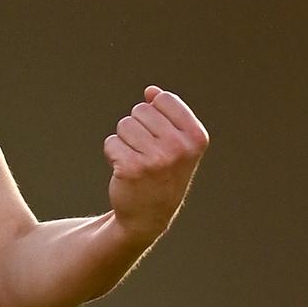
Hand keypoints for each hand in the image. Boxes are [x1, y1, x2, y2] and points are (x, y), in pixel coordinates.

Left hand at [103, 86, 208, 242]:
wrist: (148, 215)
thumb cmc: (162, 173)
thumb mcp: (176, 144)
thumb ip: (167, 114)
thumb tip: (151, 91)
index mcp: (196, 137)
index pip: (164, 99)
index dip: (154, 114)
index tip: (160, 138)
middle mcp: (179, 147)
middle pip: (141, 110)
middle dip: (137, 127)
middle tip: (146, 153)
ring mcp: (156, 158)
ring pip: (124, 124)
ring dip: (124, 141)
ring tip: (137, 161)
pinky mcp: (132, 168)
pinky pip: (111, 142)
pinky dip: (112, 153)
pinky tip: (125, 171)